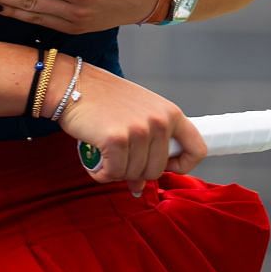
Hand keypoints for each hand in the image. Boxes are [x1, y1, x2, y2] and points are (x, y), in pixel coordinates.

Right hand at [53, 66, 206, 196]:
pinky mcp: (116, 139)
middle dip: (136, 172)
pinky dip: (101, 174)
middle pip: (157, 170)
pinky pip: (113, 173)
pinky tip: (95, 164)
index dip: (183, 165)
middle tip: (119, 158)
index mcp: (171, 113)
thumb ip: (146, 147)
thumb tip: (140, 188)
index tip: (165, 167)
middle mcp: (159, 121)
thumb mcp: (136, 116)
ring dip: (116, 172)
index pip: (197, 149)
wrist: (73, 84)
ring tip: (104, 155)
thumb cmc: (104, 100)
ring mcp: (139, 130)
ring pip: (134, 174)